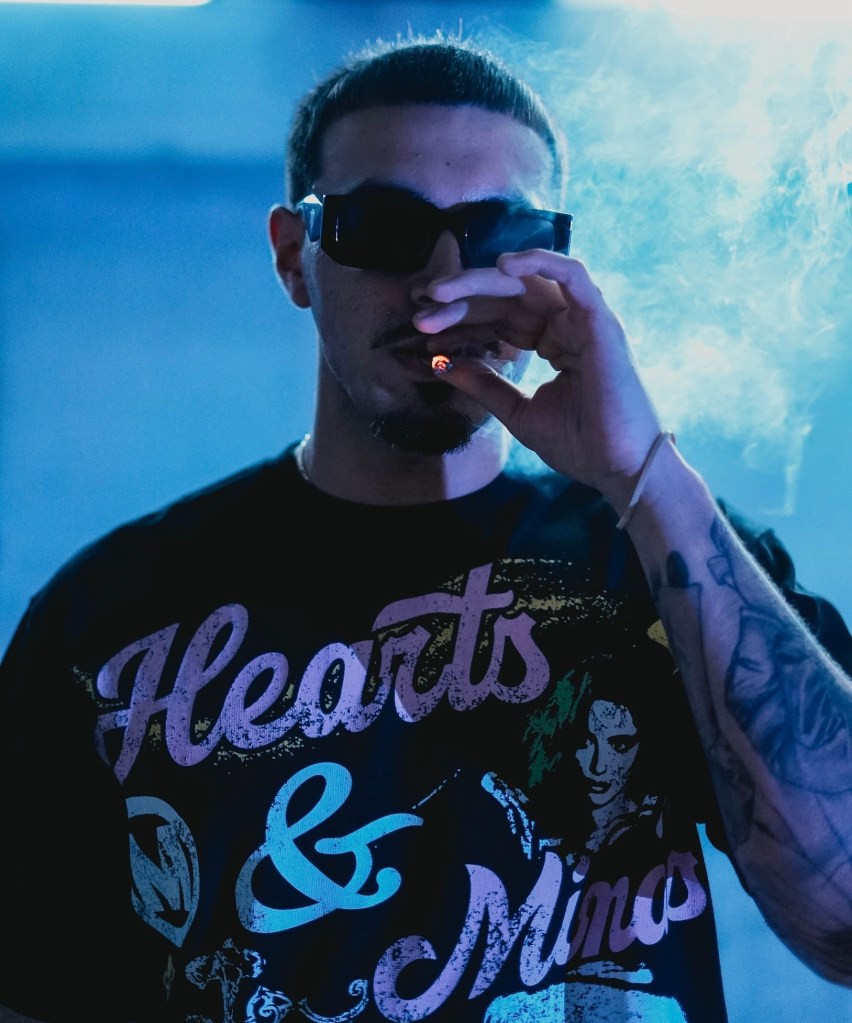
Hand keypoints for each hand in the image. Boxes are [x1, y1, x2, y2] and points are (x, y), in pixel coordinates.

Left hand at [413, 250, 662, 504]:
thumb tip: (440, 362)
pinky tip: (503, 267)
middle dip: (459, 300)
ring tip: (441, 291)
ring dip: (481, 281)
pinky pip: (572, 275)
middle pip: (505, 297)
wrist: (619, 469)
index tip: (420, 329)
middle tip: (420, 307)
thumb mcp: (516, 411)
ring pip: (528, 282)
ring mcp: (584, 320)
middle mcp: (566, 325)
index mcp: (550, 343)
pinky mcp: (600, 320)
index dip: (459, 319)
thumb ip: (482, 383)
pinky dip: (540, 263)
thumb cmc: (579, 445)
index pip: (497, 319)